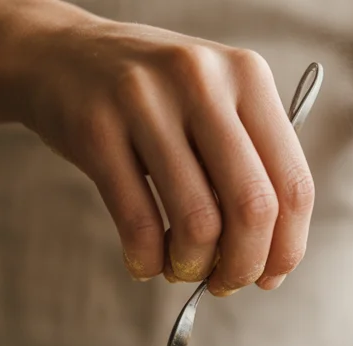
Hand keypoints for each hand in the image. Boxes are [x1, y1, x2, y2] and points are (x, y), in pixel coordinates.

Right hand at [24, 14, 313, 294]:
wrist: (59, 55)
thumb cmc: (151, 96)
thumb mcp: (213, 104)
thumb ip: (249, 166)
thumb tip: (271, 260)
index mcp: (247, 77)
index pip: (293, 183)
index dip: (287, 246)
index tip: (270, 276)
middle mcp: (203, 82)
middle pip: (253, 207)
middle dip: (243, 265)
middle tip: (226, 283)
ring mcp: (147, 103)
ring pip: (198, 222)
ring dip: (192, 266)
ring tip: (180, 269)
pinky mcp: (98, 129)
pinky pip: (139, 221)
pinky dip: (147, 259)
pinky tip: (144, 262)